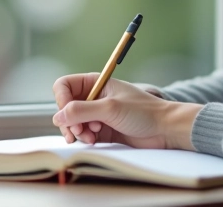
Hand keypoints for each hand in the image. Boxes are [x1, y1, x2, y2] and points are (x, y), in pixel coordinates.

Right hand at [52, 73, 201, 149]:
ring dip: (77, 131)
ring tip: (91, 137)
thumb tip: (58, 117)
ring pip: (72, 122)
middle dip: (69, 120)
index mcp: (96, 82)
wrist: (164, 129)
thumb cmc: (143, 112)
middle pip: (65, 106)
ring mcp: (97, 114)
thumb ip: (82, 111)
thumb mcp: (110, 108)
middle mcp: (94, 97)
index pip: (64, 86)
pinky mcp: (101, 130)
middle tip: (78, 131)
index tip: (67, 113)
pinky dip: (84, 138)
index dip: (61, 99)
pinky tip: (95, 140)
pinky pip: (83, 134)